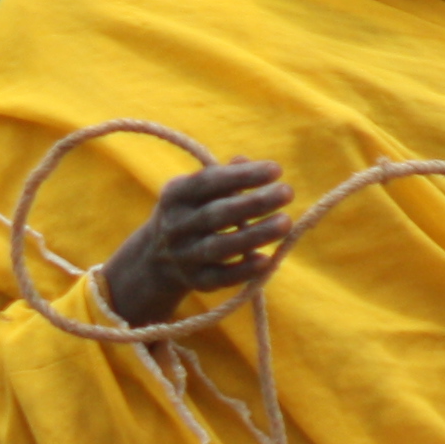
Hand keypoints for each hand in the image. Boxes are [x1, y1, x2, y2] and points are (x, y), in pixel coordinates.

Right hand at [100, 159, 289, 328]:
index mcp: (176, 195)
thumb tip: (245, 161)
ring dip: (254, 235)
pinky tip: (267, 260)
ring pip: (219, 247)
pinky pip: (221, 277)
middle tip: (288, 192)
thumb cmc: (191, 212)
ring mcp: (183, 256)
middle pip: (216, 215)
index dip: (242, 176)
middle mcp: (175, 226)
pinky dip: (243, 270)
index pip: (208, 182)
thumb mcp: (197, 190)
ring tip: (286, 222)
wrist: (156, 257)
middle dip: (254, 203)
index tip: (277, 170)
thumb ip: (223, 177)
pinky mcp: (195, 281)